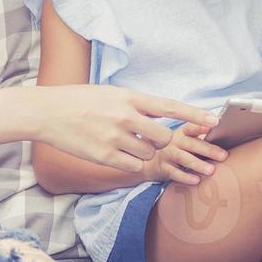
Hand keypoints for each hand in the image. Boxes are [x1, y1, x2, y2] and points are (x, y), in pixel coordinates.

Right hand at [26, 85, 218, 174]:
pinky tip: (114, 154)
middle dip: (162, 143)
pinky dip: (130, 164)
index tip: (214, 121)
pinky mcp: (105, 156)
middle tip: (148, 139)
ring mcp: (115, 138)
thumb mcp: (111, 93)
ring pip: (149, 155)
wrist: (47, 113)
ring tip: (121, 143)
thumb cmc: (80, 101)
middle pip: (164, 138)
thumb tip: (160, 114)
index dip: (194, 115)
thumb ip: (136, 105)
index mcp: (129, 97)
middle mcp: (125, 117)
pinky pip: (133, 167)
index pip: (170, 107)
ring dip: (143, 153)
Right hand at [141, 123, 229, 185]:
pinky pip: (175, 173)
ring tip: (211, 171)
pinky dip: (186, 177)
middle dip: (208, 149)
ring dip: (198, 164)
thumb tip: (228, 137)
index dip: (202, 125)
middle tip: (224, 155)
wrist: (150, 162)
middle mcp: (174, 141)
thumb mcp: (187, 140)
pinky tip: (196, 180)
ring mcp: (167, 154)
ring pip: (184, 159)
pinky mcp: (163, 168)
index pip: (193, 126)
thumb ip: (202, 139)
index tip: (214, 124)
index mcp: (183, 132)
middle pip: (192, 144)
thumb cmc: (178, 149)